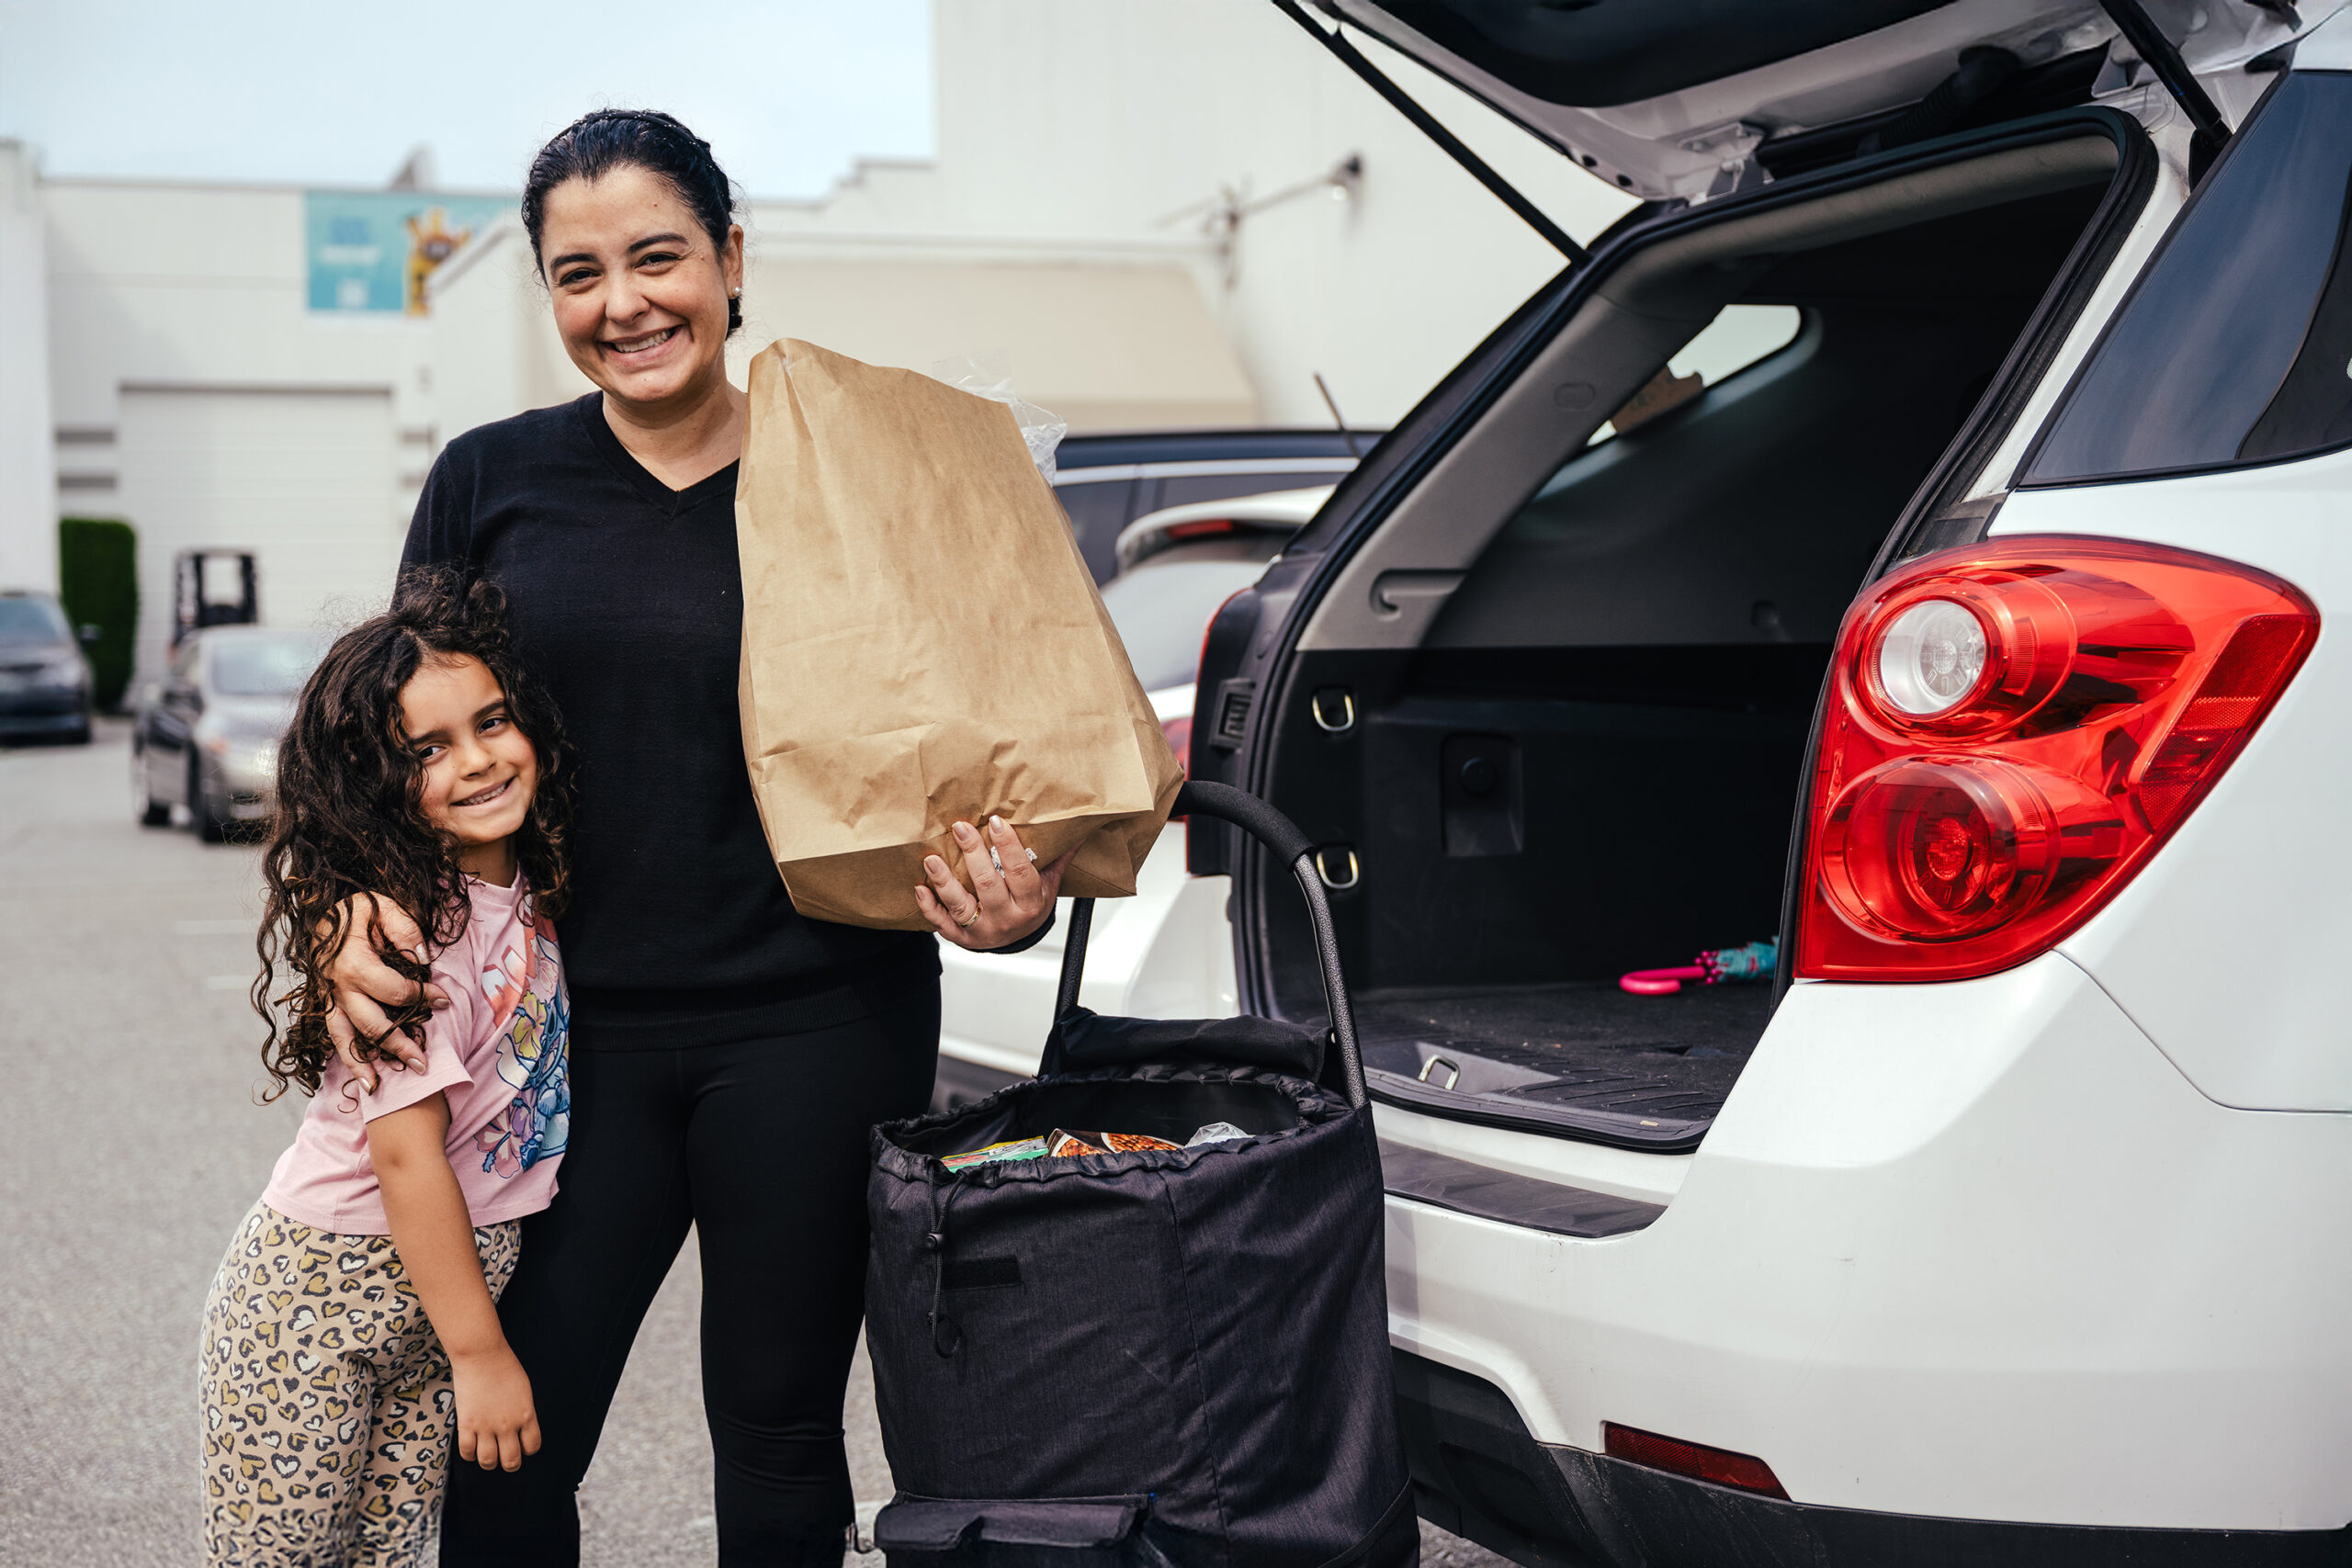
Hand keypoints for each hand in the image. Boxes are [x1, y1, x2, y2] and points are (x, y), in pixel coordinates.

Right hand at [321, 893, 445, 1088]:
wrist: (324, 912)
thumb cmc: (359, 909)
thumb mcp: (385, 907)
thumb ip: (406, 930)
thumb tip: (423, 961)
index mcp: (354, 962)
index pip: (395, 990)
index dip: (423, 996)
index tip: (444, 1000)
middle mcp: (338, 985)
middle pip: (370, 1023)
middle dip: (398, 1044)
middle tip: (423, 1063)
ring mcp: (329, 997)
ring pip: (344, 1036)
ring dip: (363, 1062)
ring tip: (378, 1087)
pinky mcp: (327, 1003)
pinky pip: (335, 1033)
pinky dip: (347, 1057)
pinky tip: (363, 1079)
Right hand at [451, 1346, 540, 1471]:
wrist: (482, 1356)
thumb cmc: (504, 1366)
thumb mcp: (524, 1390)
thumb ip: (523, 1410)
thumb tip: (520, 1425)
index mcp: (526, 1415)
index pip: (532, 1445)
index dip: (528, 1450)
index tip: (523, 1447)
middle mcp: (508, 1425)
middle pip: (511, 1460)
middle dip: (510, 1464)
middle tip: (506, 1461)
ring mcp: (486, 1427)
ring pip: (489, 1461)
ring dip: (489, 1463)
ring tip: (488, 1459)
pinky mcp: (467, 1424)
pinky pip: (467, 1451)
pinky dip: (470, 1455)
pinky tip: (472, 1450)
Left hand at [916, 816, 1074, 950]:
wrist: (1019, 939)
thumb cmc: (1031, 906)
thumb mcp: (1050, 884)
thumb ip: (1058, 857)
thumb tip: (1077, 827)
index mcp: (1031, 903)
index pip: (1021, 872)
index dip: (1008, 846)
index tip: (995, 822)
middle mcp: (1007, 918)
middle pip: (988, 884)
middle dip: (973, 854)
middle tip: (960, 828)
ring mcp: (983, 930)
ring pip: (961, 906)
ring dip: (944, 882)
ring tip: (932, 859)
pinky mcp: (963, 938)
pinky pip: (943, 925)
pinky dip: (930, 908)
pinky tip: (920, 889)